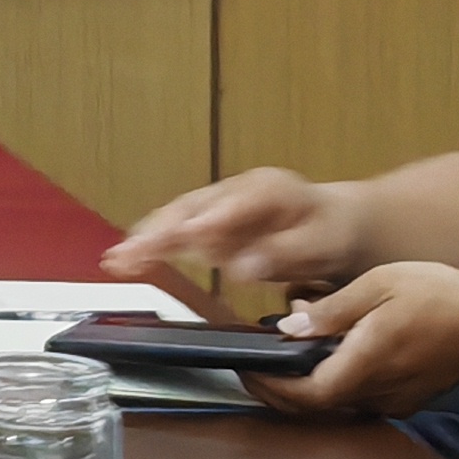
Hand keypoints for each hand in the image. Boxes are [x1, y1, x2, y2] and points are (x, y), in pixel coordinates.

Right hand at [106, 165, 367, 292]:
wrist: (340, 222)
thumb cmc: (333, 235)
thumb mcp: (324, 245)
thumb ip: (284, 253)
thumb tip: (243, 268)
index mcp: (267, 190)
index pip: (231, 206)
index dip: (204, 223)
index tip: (183, 239)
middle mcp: (234, 191)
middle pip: (191, 209)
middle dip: (159, 232)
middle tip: (129, 254)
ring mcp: (218, 202)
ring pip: (177, 216)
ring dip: (147, 237)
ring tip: (118, 258)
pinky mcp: (210, 218)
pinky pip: (178, 226)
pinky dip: (153, 239)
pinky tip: (132, 254)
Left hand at [258, 262, 458, 416]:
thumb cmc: (443, 299)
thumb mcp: (379, 285)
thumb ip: (332, 310)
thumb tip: (290, 326)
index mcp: (367, 364)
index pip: (306, 395)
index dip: (270, 387)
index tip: (245, 369)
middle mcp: (379, 392)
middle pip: (316, 402)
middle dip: (279, 387)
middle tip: (253, 362)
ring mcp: (395, 398)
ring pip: (336, 398)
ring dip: (304, 380)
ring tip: (284, 344)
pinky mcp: (406, 396)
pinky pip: (358, 393)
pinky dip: (332, 376)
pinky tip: (325, 346)